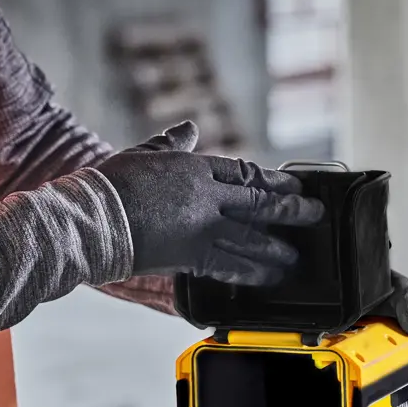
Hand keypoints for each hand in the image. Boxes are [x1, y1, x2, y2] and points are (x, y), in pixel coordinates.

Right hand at [96, 121, 324, 286]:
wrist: (93, 217)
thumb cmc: (111, 185)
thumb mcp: (144, 153)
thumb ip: (172, 143)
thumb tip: (189, 129)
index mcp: (195, 169)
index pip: (245, 172)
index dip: (274, 180)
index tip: (294, 185)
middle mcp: (206, 198)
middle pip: (259, 203)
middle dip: (291, 211)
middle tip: (315, 215)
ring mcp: (202, 228)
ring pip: (252, 239)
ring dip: (278, 249)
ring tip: (295, 258)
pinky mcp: (192, 257)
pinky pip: (230, 267)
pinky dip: (251, 273)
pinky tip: (267, 277)